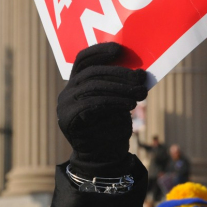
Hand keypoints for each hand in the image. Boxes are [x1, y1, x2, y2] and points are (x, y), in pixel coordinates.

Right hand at [57, 42, 146, 176]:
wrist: (104, 157)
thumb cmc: (113, 125)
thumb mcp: (118, 99)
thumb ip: (121, 84)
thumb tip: (140, 72)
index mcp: (76, 82)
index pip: (83, 59)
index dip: (99, 51)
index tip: (119, 49)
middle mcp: (67, 91)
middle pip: (92, 73)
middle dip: (119, 73)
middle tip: (141, 78)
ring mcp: (65, 105)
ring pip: (93, 87)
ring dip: (120, 88)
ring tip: (140, 94)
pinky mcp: (68, 119)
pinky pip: (91, 104)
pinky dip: (113, 102)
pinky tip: (129, 105)